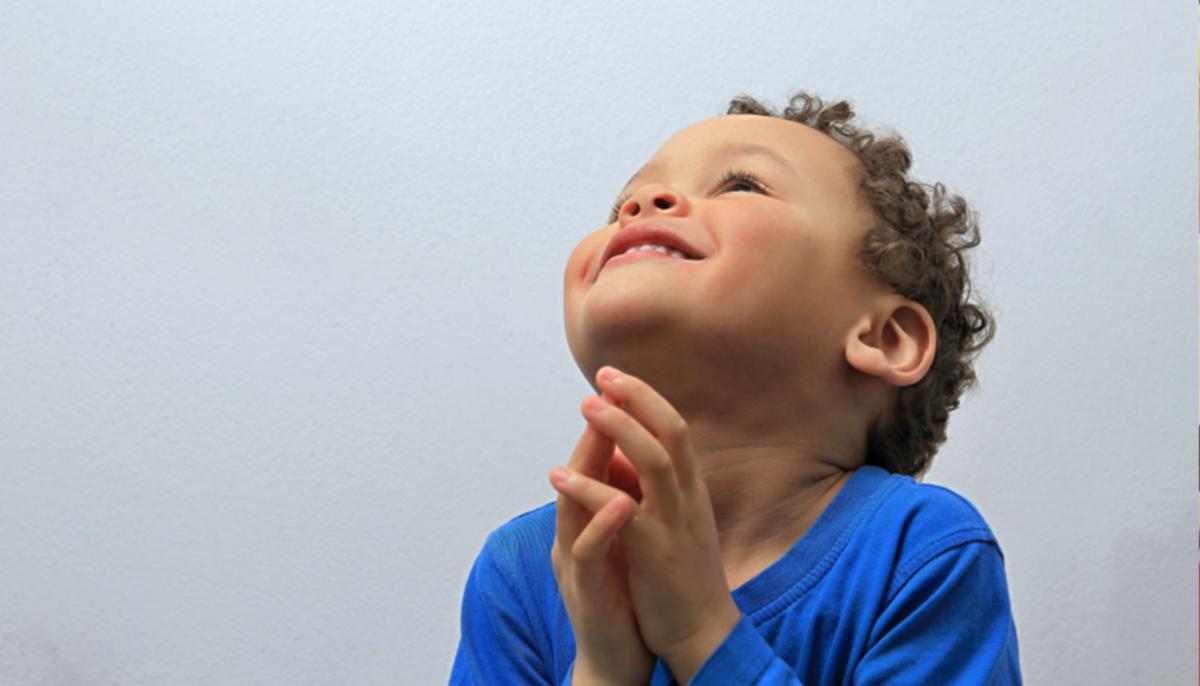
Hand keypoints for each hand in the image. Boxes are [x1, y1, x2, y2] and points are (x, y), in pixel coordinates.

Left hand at [550, 367, 742, 683]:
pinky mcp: (657, 554)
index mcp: (692, 490)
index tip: (616, 376)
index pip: (675, 430)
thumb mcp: (674, 524)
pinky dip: (590, 490)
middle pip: (671, 432)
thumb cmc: (683, 578)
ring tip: (586, 406)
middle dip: (637, 398)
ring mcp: (675, 524)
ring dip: (619, 429)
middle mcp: (689, 499)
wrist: (704, 634)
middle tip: (604, 375)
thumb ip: (655, 489)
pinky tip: (559, 477)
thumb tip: (623, 455)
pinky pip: (623, 512)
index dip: (647, 399)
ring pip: (654, 461)